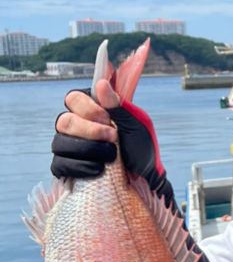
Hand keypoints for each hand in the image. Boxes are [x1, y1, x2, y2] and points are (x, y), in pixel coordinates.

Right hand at [51, 81, 166, 186]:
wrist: (145, 178)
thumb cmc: (141, 148)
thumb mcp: (136, 125)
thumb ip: (118, 106)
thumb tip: (101, 83)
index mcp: (91, 110)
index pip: (73, 98)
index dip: (88, 109)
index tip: (108, 119)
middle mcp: (75, 126)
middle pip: (63, 121)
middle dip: (90, 131)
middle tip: (113, 138)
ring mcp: (68, 147)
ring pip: (59, 143)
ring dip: (88, 150)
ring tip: (111, 156)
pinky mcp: (66, 167)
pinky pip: (59, 164)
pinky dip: (80, 167)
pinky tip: (98, 169)